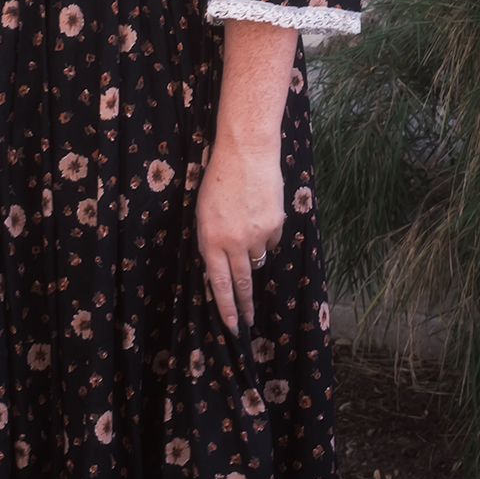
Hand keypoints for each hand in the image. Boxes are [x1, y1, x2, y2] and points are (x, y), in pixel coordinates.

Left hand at [195, 129, 283, 333]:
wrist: (246, 153)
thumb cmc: (218, 179)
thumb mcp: (204, 213)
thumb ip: (211, 241)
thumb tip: (222, 265)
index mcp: (211, 239)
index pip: (218, 283)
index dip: (226, 307)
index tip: (232, 325)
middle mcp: (234, 242)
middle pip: (242, 282)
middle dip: (244, 304)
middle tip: (247, 321)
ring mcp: (257, 235)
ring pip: (258, 258)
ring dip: (253, 252)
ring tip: (248, 227)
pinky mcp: (275, 225)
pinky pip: (271, 240)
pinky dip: (266, 233)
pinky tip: (259, 212)